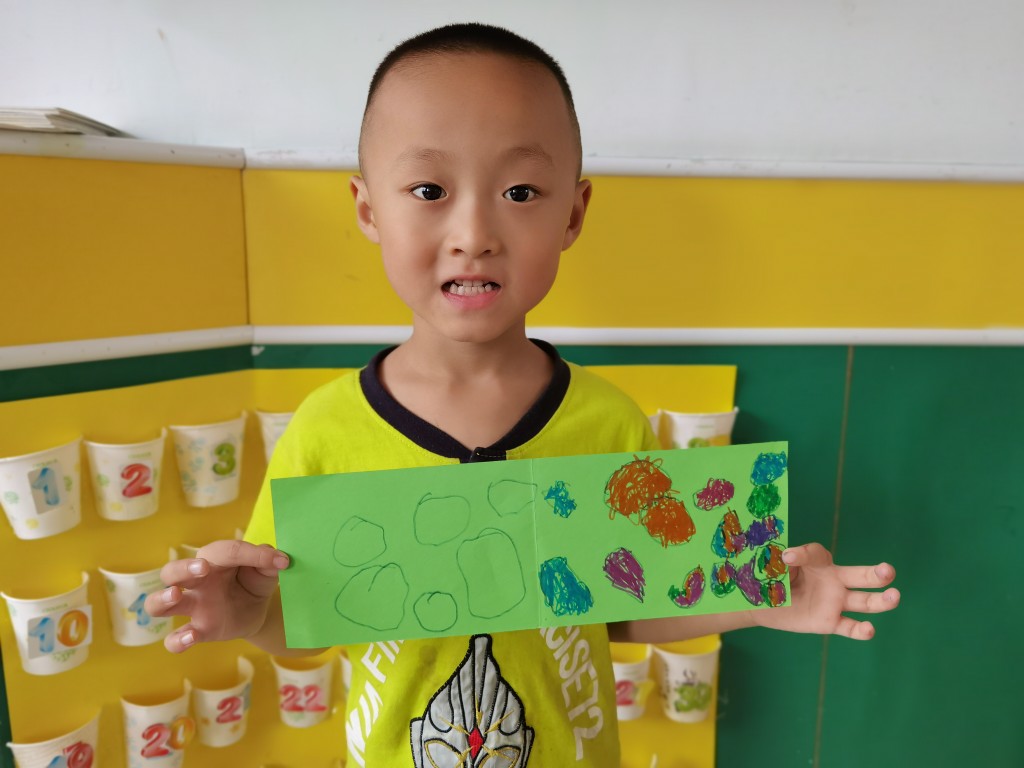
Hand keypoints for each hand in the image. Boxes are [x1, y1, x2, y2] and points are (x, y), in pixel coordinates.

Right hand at [144, 539, 289, 652]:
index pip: (225, 552)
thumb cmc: (255, 582)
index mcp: (214, 560)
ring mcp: (194, 607)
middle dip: (182, 568)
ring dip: (162, 599)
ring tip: (175, 596)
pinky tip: (191, 637)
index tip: (279, 561)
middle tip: (201, 569)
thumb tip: (279, 559)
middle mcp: (197, 582)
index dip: (251, 553)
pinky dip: (177, 640)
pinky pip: (175, 639)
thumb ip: (269, 561)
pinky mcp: (198, 631)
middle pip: (172, 571)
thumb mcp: (266, 569)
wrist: (258, 610)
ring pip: (158, 603)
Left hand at [752, 542, 898, 639]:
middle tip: (888, 571)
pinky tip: (869, 629)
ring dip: (881, 600)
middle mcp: (833, 580)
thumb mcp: (774, 566)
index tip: (787, 558)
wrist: (765, 604)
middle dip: (875, 574)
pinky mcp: (830, 622)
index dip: (803, 554)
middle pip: (859, 576)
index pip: (817, 554)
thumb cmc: (773, 579)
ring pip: (864, 602)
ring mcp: (834, 602)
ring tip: (894, 596)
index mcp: (817, 562)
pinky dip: (860, 631)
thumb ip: (783, 562)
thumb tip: (787, 557)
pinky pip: (849, 627)